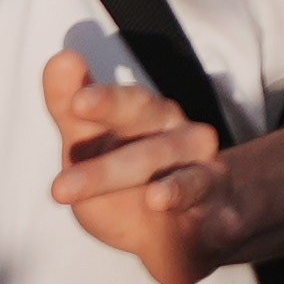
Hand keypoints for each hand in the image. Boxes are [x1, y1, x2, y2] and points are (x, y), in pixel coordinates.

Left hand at [39, 39, 247, 283]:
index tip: (76, 103)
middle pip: (151, 150)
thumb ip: (69, 107)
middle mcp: (184, 141)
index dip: (105, 102)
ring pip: (191, 182)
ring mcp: (206, 179)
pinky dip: (223, 221)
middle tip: (59, 188)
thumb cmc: (127, 174)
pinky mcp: (221, 220)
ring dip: (175, 190)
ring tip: (155, 199)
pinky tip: (222, 226)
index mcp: (151, 118)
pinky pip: (223, 220)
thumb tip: (60, 57)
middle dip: (108, 170)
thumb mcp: (90, 144)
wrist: (182, 224)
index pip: (128, 105)